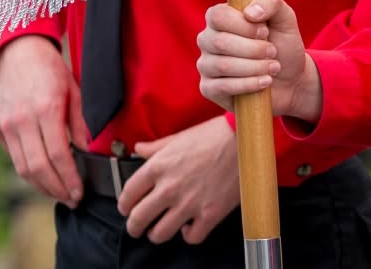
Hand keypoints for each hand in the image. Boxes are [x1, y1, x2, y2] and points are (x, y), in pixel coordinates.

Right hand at [0, 36, 87, 205]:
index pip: (57, 155)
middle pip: (37, 168)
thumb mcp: (75, 90)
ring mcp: (6, 125)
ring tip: (59, 193)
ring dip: (41, 186)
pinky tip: (43, 175)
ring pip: (22, 168)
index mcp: (45, 108)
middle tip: (72, 199)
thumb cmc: (51, 69)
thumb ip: (81, 124)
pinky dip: (29, 171)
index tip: (79, 191)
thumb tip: (89, 153)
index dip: (68, 178)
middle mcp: (21, 120)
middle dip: (56, 189)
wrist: (18, 51)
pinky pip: (13, 157)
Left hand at [117, 117, 238, 243]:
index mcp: (158, 166)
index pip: (128, 194)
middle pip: (138, 220)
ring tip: (160, 229)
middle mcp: (169, 188)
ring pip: (159, 234)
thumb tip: (139, 149)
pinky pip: (190, 237)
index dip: (124, 204)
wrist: (246, 138)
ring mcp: (189, 203)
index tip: (127, 207)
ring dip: (157, 233)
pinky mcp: (210, 214)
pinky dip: (188, 234)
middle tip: (137, 227)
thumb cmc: (214, 134)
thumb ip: (156, 147)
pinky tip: (189, 225)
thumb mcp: (180, 136)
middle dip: (134, 226)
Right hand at [195, 0, 321, 121]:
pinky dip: (249, 84)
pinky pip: (222, 87)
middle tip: (273, 52)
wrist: (290, 79)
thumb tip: (250, 13)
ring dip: (255, 67)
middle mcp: (208, 39)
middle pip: (220, 42)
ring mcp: (206, 64)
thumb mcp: (284, 17)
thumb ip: (271, 2)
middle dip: (254, 49)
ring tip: (273, 67)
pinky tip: (265, 82)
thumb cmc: (282, 43)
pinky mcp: (209, 88)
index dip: (244, 26)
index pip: (218, 16)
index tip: (265, 32)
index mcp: (220, 18)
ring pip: (223, 65)